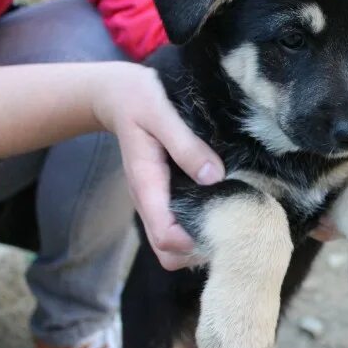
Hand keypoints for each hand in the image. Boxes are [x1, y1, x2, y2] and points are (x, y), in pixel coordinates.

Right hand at [92, 62, 224, 269]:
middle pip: (168, 253)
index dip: (194, 241)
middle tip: (231, 225)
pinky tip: (220, 204)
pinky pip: (178, 226)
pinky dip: (198, 225)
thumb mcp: (162, 113)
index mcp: (146, 184)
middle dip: (198, 249)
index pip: (166, 237)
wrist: (116, 94)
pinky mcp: (163, 195)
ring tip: (229, 215)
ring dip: (199, 240)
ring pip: (173, 246)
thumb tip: (215, 177)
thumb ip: (186, 145)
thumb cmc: (139, 98)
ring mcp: (155, 201)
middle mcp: (149, 200)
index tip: (225, 225)